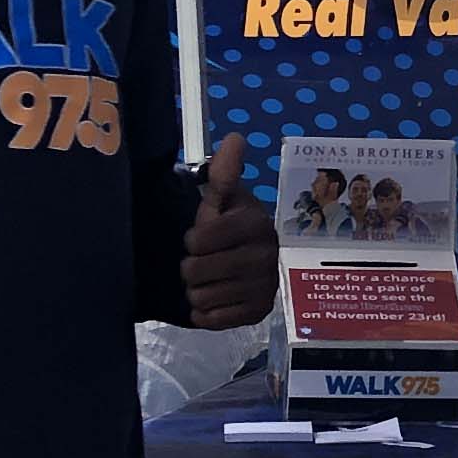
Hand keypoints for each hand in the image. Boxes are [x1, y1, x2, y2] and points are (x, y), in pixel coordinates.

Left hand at [180, 132, 277, 327]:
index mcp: (255, 223)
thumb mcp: (222, 200)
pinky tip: (216, 300)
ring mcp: (264, 287)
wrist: (249, 265)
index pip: (200, 240)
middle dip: (190, 267)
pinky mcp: (258, 314)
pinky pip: (213, 320)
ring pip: (201, 297)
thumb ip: (224, 173)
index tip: (200, 238)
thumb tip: (235, 137)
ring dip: (196, 290)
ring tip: (209, 280)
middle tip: (202, 262)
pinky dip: (206, 313)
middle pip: (197, 270)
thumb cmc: (229, 228)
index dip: (192, 240)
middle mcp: (266, 255)